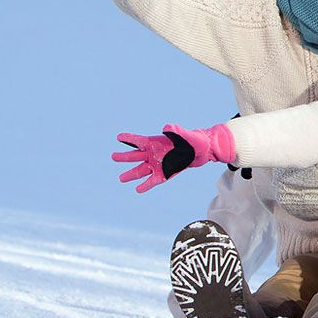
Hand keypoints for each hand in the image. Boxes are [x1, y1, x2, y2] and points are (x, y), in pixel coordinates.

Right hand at [113, 123, 235, 193]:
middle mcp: (155, 153)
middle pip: (136, 155)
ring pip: (142, 170)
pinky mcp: (165, 173)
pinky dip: (146, 185)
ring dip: (132, 174)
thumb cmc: (196, 140)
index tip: (118, 137)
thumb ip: (177, 131)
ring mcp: (159, 164)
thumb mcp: (188, 135)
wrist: (204, 151)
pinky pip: (153, 180)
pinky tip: (138, 190)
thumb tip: (167, 127)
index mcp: (157, 142)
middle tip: (113, 157)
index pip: (140, 140)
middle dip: (125, 157)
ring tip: (121, 178)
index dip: (129, 138)